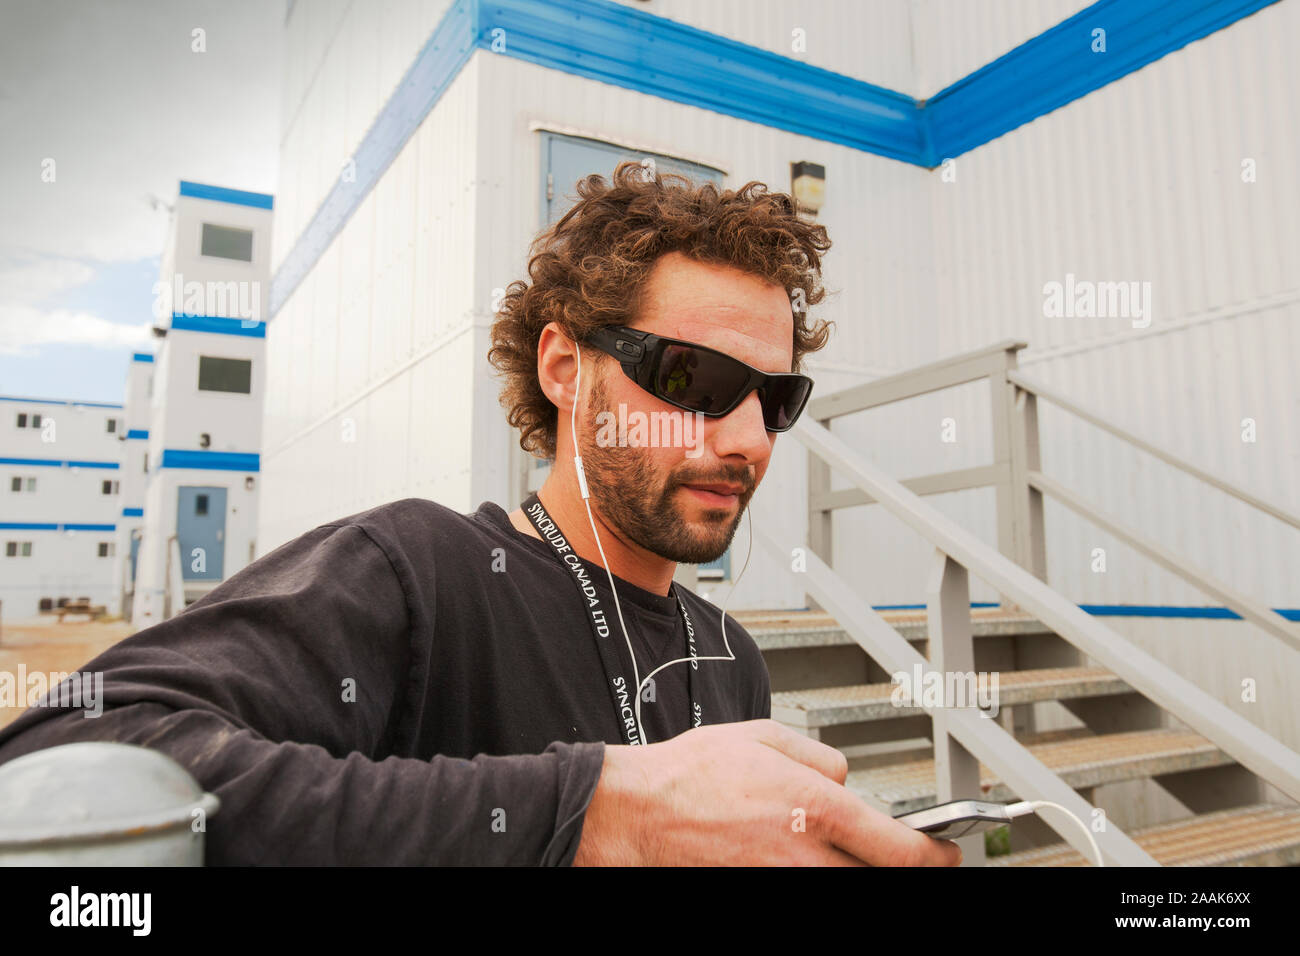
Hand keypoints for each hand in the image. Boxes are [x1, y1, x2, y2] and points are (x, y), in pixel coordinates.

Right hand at [573, 719, 962, 865]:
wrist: (639, 814)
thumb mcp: (765, 737)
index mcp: (817, 808)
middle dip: (904, 868)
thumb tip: (845, 779)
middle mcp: (807, 857)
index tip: (946, 852)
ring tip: (851, 850)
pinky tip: (810, 856)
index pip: (903, 850)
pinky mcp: (762, 892)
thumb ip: (820, 757)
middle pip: (883, 879)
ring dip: (858, 868)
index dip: (936, 856)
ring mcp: (784, 883)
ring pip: (847, 885)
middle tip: (911, 857)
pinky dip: (820, 873)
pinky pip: (809, 885)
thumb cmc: (692, 774)